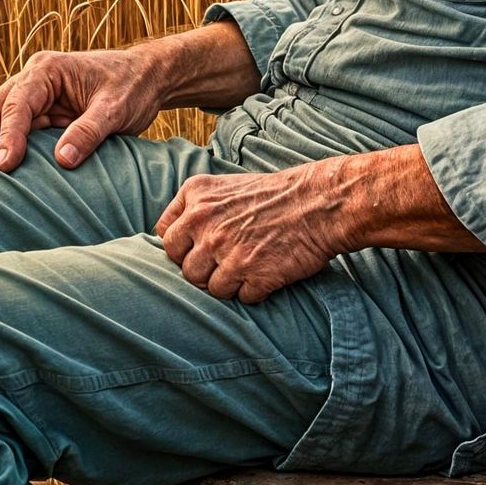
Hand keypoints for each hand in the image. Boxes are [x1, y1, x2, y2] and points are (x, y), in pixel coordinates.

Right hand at [0, 46, 164, 171]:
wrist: (146, 77)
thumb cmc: (132, 87)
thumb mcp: (116, 109)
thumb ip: (89, 131)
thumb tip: (62, 159)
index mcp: (49, 69)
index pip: (20, 104)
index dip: (9, 135)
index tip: (5, 165)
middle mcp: (34, 77)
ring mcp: (33, 92)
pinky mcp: (38, 109)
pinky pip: (6, 121)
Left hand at [154, 159, 348, 303]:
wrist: (318, 203)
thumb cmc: (273, 195)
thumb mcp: (224, 186)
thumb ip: (195, 209)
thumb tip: (173, 239)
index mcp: (196, 197)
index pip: (167, 238)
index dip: (183, 248)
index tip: (199, 249)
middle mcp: (206, 223)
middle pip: (185, 269)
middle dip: (203, 271)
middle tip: (226, 263)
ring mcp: (228, 251)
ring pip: (209, 288)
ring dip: (227, 284)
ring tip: (247, 268)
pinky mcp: (252, 274)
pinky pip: (240, 298)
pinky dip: (252, 291)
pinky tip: (265, 273)